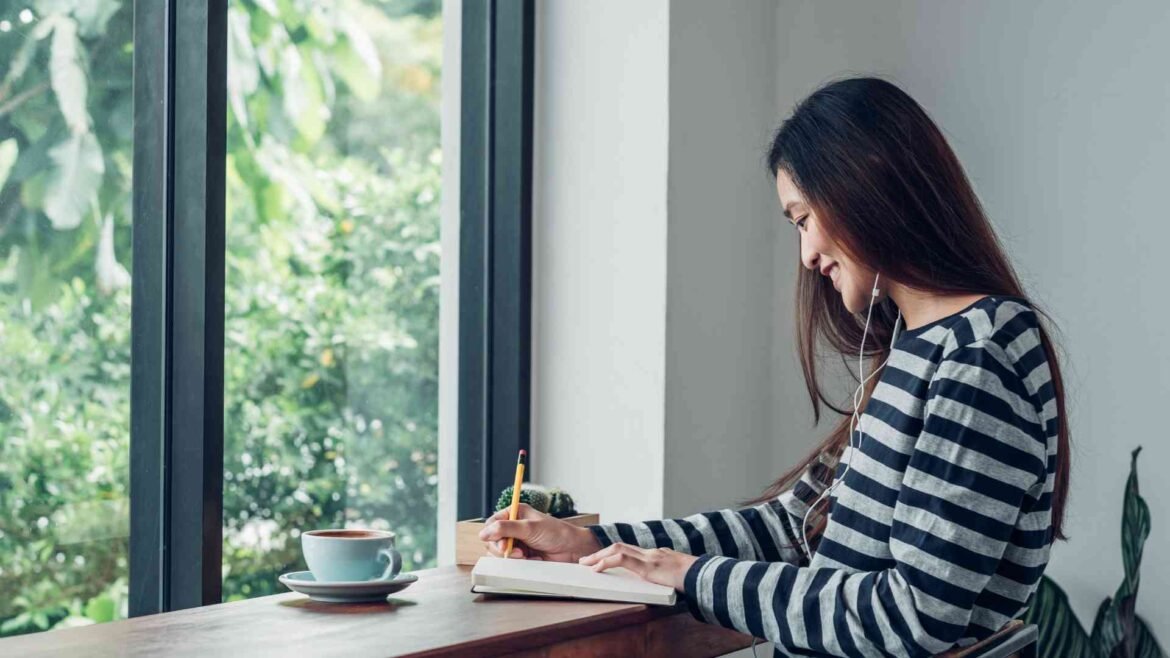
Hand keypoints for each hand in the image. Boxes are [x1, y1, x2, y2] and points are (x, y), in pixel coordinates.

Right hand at [478, 503, 601, 562]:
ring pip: (500, 553)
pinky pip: (510, 561)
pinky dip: (518, 563)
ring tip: (525, 556)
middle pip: (492, 540)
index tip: (503, 545)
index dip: (492, 535)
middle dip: (503, 549)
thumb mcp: (529, 528)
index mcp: (514, 513)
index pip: (492, 523)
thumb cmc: (555, 533)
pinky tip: (531, 559)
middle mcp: (513, 526)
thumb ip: (506, 528)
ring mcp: (516, 541)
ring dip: (511, 556)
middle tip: (518, 552)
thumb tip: (484, 533)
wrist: (571, 549)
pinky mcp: (522, 554)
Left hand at [578, 543, 697, 591]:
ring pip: (617, 550)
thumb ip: (665, 574)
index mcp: (655, 555)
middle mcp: (650, 552)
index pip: (629, 550)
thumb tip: (662, 578)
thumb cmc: (693, 578)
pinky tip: (597, 568)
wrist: (703, 575)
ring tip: (586, 564)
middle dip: (601, 553)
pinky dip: (607, 562)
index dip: (612, 553)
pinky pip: (623, 560)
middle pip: (619, 546)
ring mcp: (649, 557)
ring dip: (599, 556)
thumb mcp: (676, 574)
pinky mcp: (648, 566)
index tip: (600, 558)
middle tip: (586, 560)